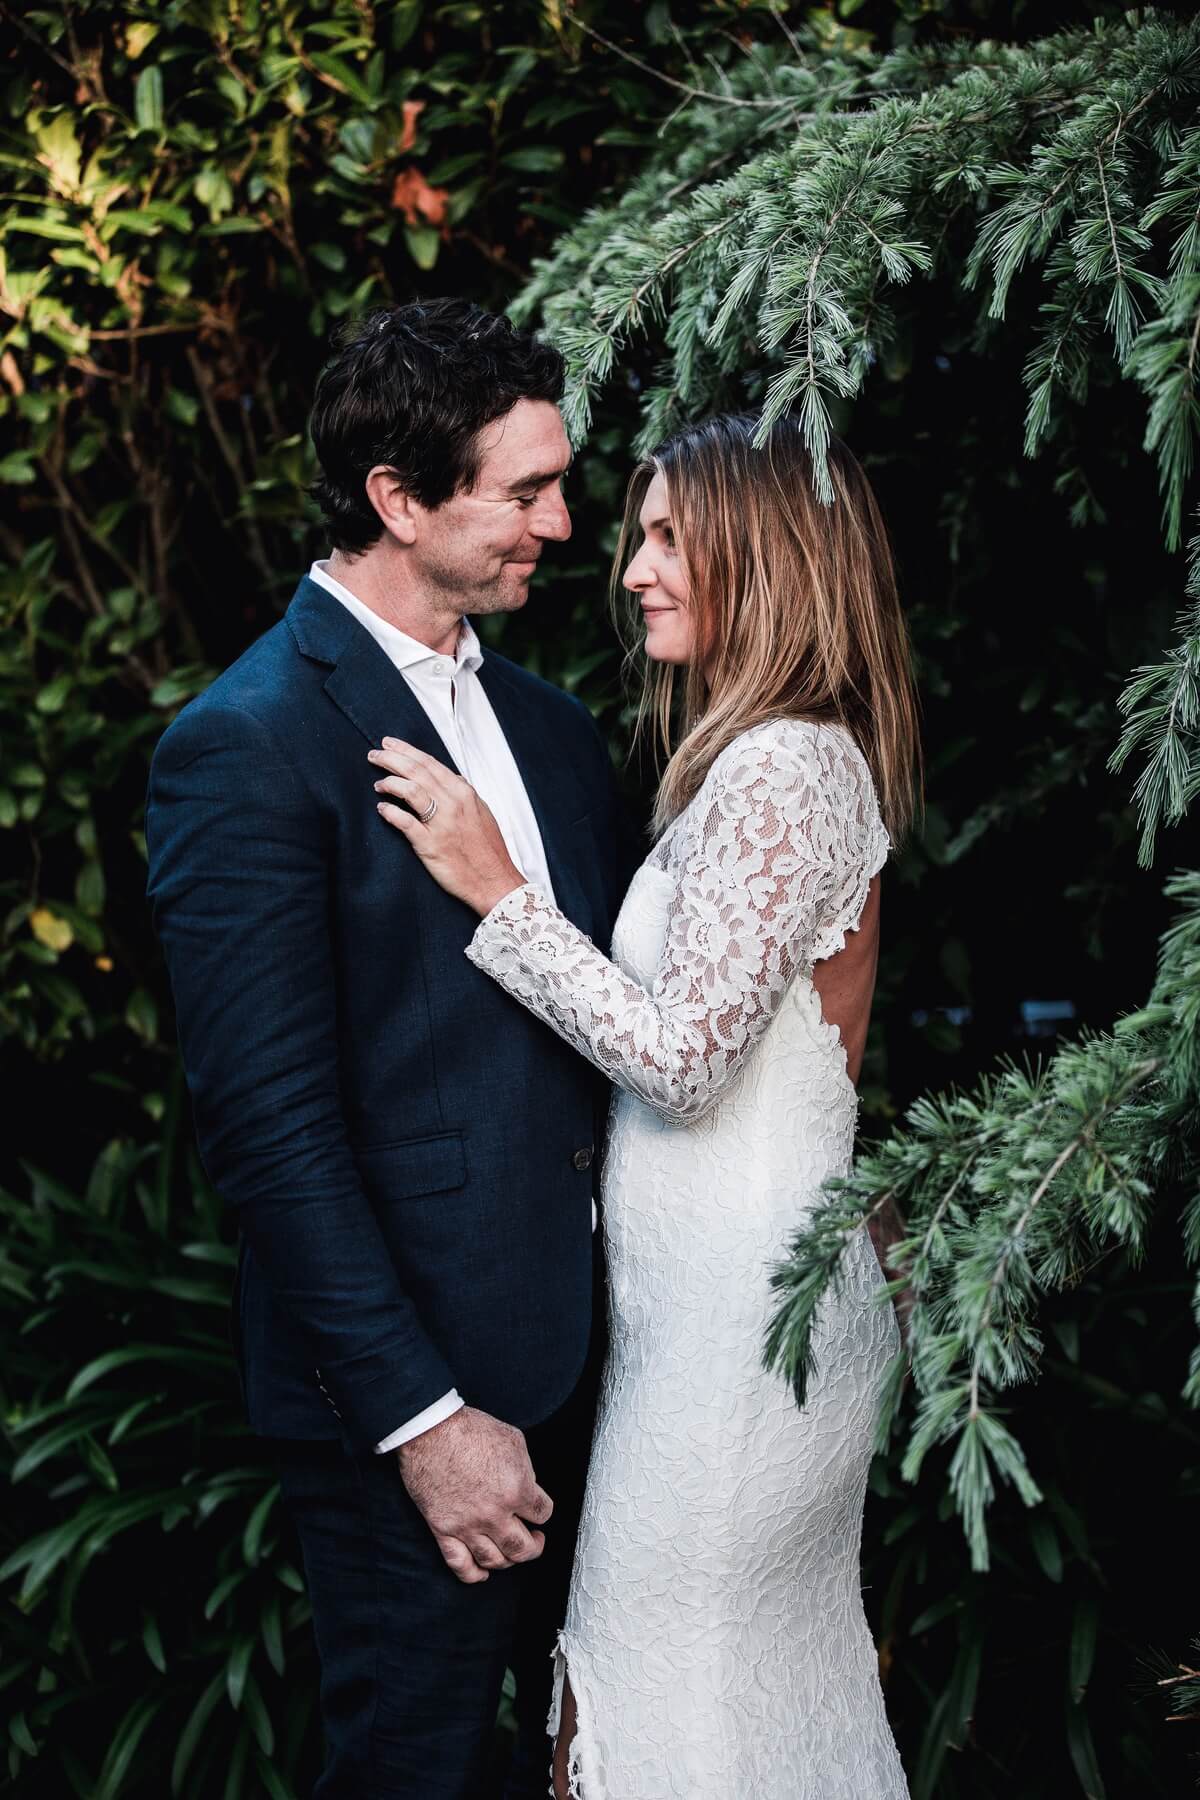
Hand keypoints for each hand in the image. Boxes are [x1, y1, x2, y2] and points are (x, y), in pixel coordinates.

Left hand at [369, 739, 525, 915]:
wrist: (494, 881)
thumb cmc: (488, 849)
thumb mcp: (482, 812)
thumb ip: (465, 793)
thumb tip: (453, 777)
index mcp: (463, 792)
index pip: (429, 763)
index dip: (406, 750)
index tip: (389, 744)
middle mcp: (452, 803)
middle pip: (416, 771)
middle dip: (391, 759)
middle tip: (374, 755)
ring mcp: (441, 823)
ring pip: (409, 790)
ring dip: (389, 782)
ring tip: (378, 783)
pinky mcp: (430, 845)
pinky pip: (404, 822)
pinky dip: (390, 812)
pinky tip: (382, 808)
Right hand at [397, 1405, 553, 1584]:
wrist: (430, 1431)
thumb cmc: (469, 1429)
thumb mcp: (513, 1439)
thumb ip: (526, 1469)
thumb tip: (529, 1486)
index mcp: (516, 1489)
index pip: (543, 1513)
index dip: (543, 1510)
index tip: (538, 1509)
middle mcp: (495, 1514)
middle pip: (524, 1548)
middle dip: (535, 1546)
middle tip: (535, 1539)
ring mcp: (468, 1525)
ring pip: (495, 1561)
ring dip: (508, 1560)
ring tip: (511, 1552)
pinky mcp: (443, 1530)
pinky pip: (460, 1565)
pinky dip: (474, 1575)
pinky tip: (483, 1573)